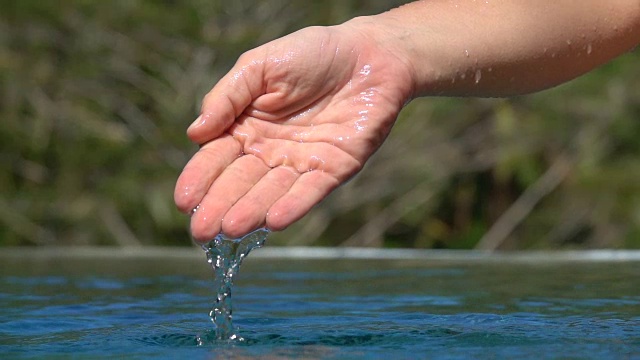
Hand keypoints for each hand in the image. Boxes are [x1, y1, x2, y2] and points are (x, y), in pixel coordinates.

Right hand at [174, 23, 413, 241]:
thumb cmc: (311, 54)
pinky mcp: (333, 169)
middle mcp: (269, 151)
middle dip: (219, 206)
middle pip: (239, 183)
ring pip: (271, 192)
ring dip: (252, 211)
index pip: (216, 158)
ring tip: (231, 228)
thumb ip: (227, 96)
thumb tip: (195, 132)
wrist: (369, 55)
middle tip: (201, 231)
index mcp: (245, 128)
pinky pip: (311, 190)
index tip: (184, 200)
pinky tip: (274, 221)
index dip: (199, 178)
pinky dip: (294, 205)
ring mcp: (300, 163)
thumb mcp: (260, 66)